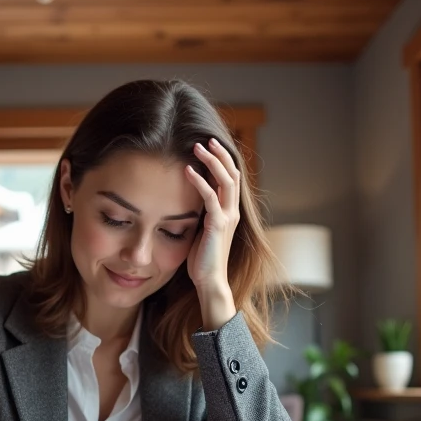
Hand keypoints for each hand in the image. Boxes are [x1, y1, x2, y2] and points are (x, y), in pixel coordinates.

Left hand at [185, 138, 239, 328]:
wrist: (209, 282)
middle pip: (233, 173)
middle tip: (205, 138)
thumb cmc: (202, 259)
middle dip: (220, 154)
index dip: (222, 160)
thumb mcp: (202, 229)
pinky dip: (199, 181)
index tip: (209, 146)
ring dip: (211, 161)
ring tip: (197, 147)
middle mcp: (233, 212)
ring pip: (225, 180)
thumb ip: (200, 213)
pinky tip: (188, 170)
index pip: (231, 178)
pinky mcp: (218, 225)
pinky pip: (210, 197)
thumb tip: (188, 197)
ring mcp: (228, 218)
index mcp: (230, 211)